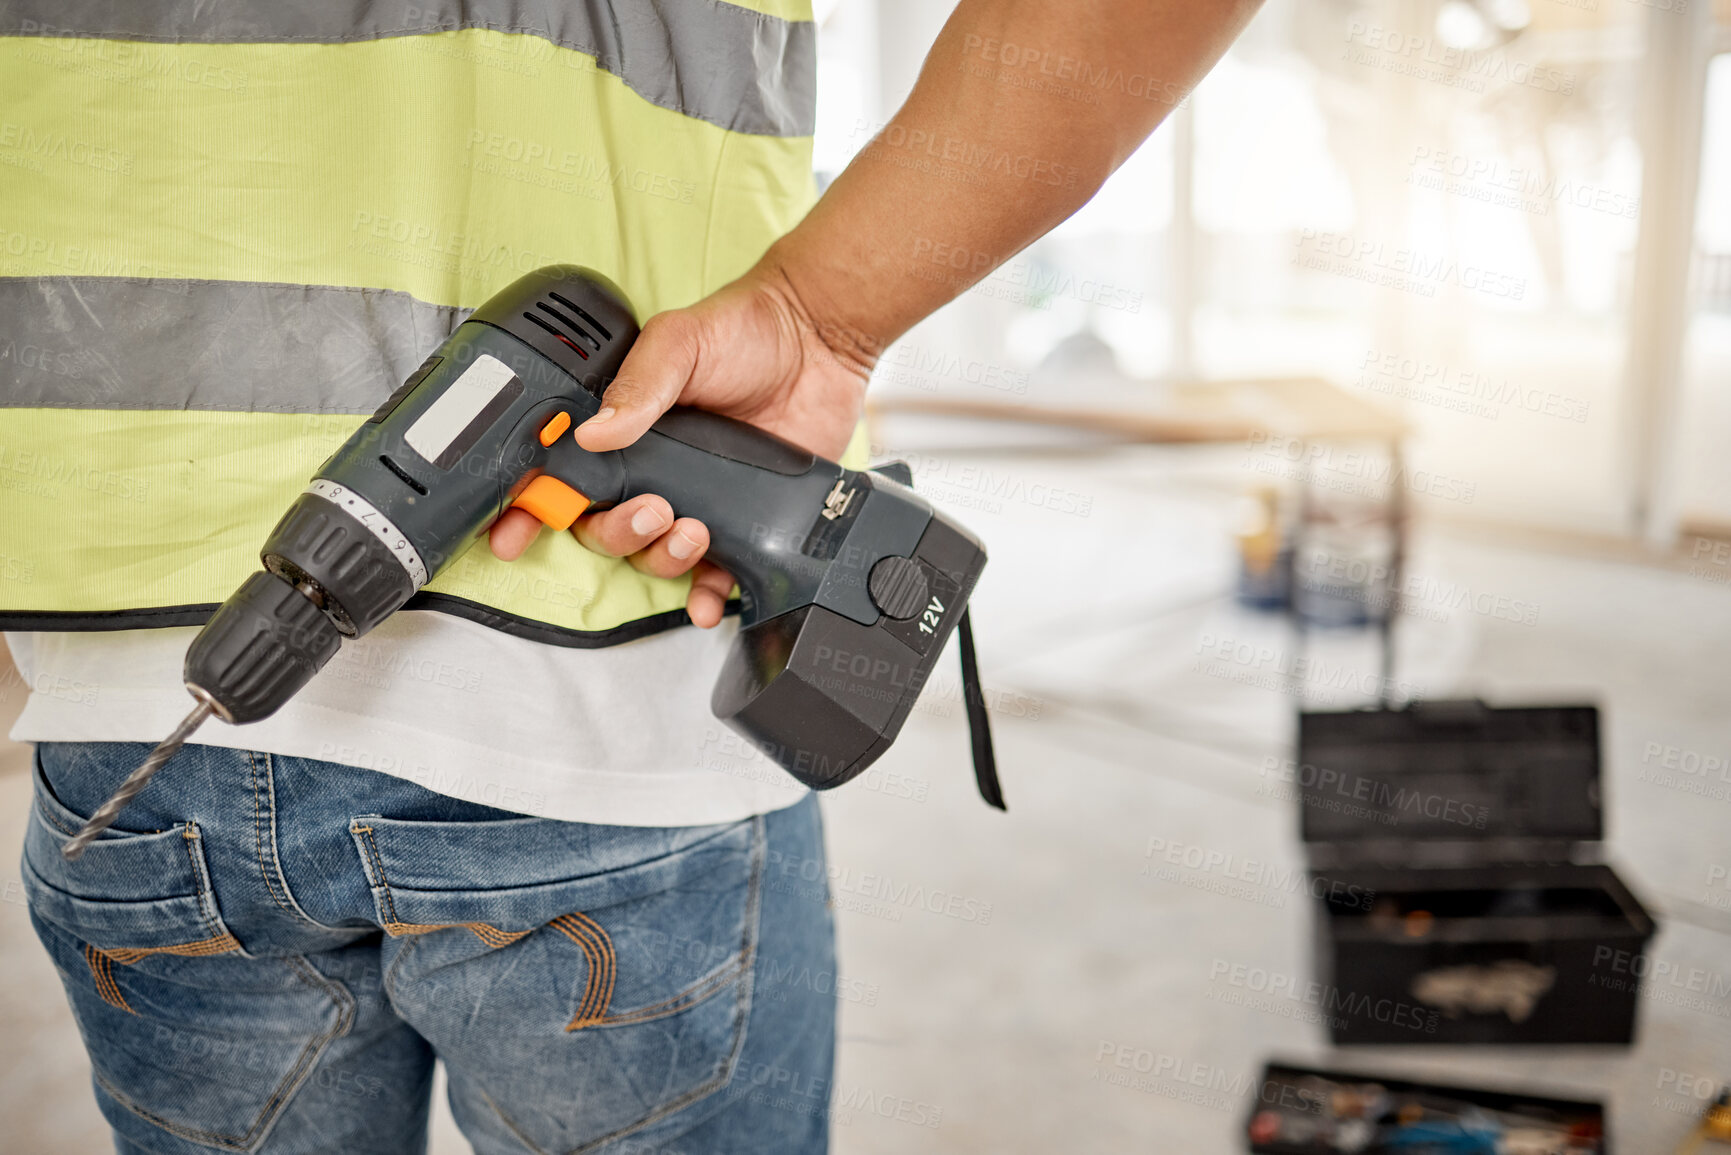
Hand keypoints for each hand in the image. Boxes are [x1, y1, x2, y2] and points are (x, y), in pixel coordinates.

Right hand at [487, 262, 872, 626]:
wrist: (819, 341)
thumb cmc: (744, 331)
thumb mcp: (678, 343)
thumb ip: (638, 384)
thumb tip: (595, 433)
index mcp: (621, 430)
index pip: (564, 478)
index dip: (533, 510)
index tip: (513, 535)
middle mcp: (652, 469)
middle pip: (605, 526)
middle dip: (617, 531)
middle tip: (652, 509)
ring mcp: (695, 497)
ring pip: (653, 554)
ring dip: (662, 557)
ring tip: (693, 531)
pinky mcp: (740, 520)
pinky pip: (712, 574)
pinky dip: (705, 597)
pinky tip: (706, 603)